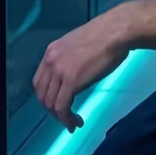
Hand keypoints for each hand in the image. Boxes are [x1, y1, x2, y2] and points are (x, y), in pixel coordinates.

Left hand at [33, 11, 129, 131]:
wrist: (116, 32)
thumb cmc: (106, 35)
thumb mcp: (79, 45)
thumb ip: (70, 59)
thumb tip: (73, 73)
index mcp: (52, 51)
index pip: (39, 81)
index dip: (47, 97)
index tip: (58, 104)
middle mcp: (51, 61)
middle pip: (42, 95)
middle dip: (52, 110)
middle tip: (65, 117)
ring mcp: (59, 71)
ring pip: (51, 104)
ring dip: (60, 117)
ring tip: (73, 122)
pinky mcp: (71, 81)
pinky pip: (62, 107)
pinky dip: (67, 119)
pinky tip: (76, 123)